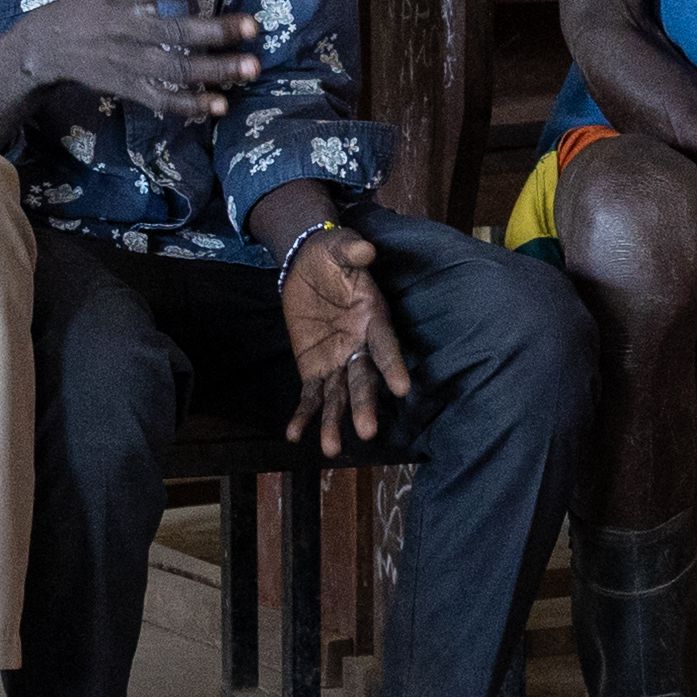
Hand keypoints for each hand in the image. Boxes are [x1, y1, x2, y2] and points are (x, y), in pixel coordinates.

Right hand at [0, 0, 259, 135]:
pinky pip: (160, 99)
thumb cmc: (93, 1)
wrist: (47, 45)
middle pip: (174, 31)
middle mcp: (123, 26)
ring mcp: (124, 61)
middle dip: (216, 31)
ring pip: (173, 69)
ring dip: (214, 71)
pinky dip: (189, 105)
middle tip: (253, 27)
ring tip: (250, 67)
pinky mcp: (125, 87)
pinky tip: (220, 104)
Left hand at [273, 218, 405, 448]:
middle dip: (364, 404)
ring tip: (330, 449)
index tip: (402, 388)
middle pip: (363, 379)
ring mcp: (336, 360)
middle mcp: (359, 346)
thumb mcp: (340, 246)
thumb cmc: (332, 254)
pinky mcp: (313, 367)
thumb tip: (366, 250)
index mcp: (372, 318)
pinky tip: (294, 435)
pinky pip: (309, 395)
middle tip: (367, 431)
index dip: (393, 366)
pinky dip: (303, 415)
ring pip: (337, 396)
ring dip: (334, 421)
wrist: (307, 263)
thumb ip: (352, 250)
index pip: (385, 345)